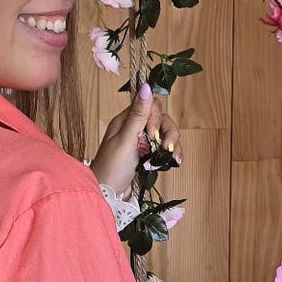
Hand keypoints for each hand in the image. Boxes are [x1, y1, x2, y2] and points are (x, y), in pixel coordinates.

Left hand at [90, 81, 180, 198]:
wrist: (107, 196)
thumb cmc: (111, 168)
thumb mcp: (126, 139)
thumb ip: (138, 115)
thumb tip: (146, 86)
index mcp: (126, 120)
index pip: (150, 106)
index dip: (156, 117)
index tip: (152, 134)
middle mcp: (134, 129)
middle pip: (161, 119)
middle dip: (167, 132)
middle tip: (163, 147)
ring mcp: (142, 143)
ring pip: (165, 134)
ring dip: (172, 143)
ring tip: (172, 158)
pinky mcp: (148, 156)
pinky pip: (165, 148)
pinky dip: (172, 153)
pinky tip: (174, 161)